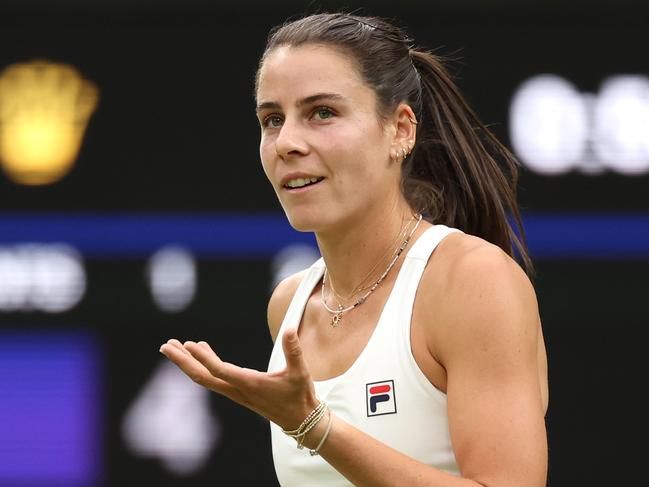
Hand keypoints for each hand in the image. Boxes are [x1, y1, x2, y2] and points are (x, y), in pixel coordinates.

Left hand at [158, 328, 318, 429]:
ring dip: (187, 362)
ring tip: (173, 345)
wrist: (300, 420)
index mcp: (249, 385)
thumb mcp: (300, 372)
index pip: (220, 371)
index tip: (188, 344)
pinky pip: (214, 376)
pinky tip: (201, 349)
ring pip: (205, 377)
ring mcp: (235, 391)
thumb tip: (290, 329)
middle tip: (165, 345)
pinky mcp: (238, 390)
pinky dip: (204, 362)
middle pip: (202, 377)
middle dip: (182, 362)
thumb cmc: (300, 396)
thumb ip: (294, 351)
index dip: (203, 358)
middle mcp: (237, 390)